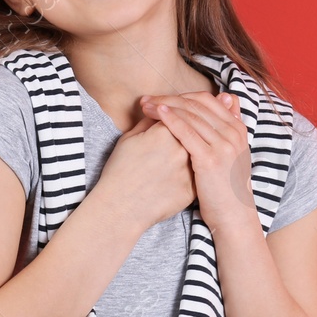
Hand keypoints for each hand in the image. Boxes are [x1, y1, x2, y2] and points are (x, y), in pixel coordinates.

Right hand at [95, 114, 197, 232]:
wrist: (121, 206)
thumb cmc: (120, 171)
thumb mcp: (129, 138)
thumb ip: (149, 121)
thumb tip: (161, 110)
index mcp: (165, 132)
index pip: (177, 114)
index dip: (171, 115)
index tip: (165, 119)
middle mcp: (182, 148)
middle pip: (191, 131)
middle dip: (186, 130)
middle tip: (174, 138)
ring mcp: (189, 169)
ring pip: (197, 153)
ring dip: (193, 150)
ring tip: (175, 157)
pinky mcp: (192, 188)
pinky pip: (196, 174)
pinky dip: (191, 171)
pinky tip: (179, 173)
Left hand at [137, 90, 254, 234]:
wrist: (233, 216)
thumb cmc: (224, 187)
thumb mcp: (231, 154)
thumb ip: (226, 127)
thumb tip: (225, 98)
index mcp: (237, 128)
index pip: (206, 100)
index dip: (181, 96)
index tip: (160, 98)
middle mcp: (232, 132)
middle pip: (196, 104)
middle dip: (168, 98)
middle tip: (146, 99)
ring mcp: (223, 145)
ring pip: (190, 115)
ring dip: (164, 106)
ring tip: (144, 105)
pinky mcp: (210, 158)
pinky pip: (187, 132)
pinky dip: (170, 119)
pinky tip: (156, 114)